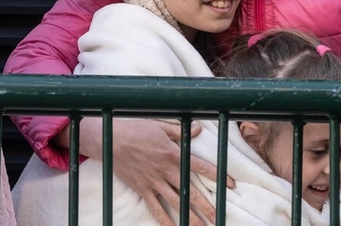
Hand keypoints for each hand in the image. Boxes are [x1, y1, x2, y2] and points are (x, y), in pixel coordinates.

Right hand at [77, 118, 233, 225]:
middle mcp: (166, 170)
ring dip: (190, 217)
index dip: (217, 176)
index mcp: (173, 154)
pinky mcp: (142, 189)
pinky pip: (155, 208)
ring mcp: (153, 182)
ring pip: (176, 204)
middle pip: (190, 192)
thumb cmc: (134, 128)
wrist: (109, 139)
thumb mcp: (159, 125)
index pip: (200, 167)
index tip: (231, 185)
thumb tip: (198, 129)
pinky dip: (165, 221)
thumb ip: (180, 131)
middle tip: (219, 217)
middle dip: (207, 206)